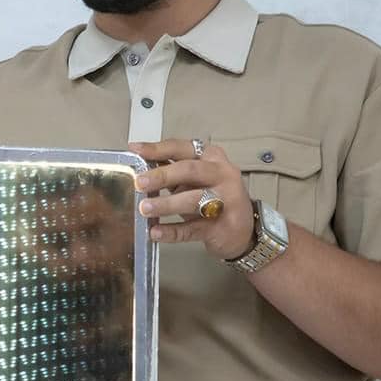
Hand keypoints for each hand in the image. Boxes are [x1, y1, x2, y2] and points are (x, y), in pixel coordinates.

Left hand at [130, 138, 256, 261]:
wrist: (244, 231)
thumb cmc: (215, 198)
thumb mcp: (197, 179)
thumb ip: (173, 171)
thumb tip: (141, 165)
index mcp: (212, 158)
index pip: (183, 148)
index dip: (158, 149)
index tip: (136, 150)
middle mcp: (222, 175)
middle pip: (190, 170)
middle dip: (162, 175)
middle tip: (140, 183)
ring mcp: (225, 201)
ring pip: (193, 199)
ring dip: (166, 204)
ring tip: (144, 209)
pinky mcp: (222, 226)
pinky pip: (193, 229)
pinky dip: (172, 231)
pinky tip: (156, 232)